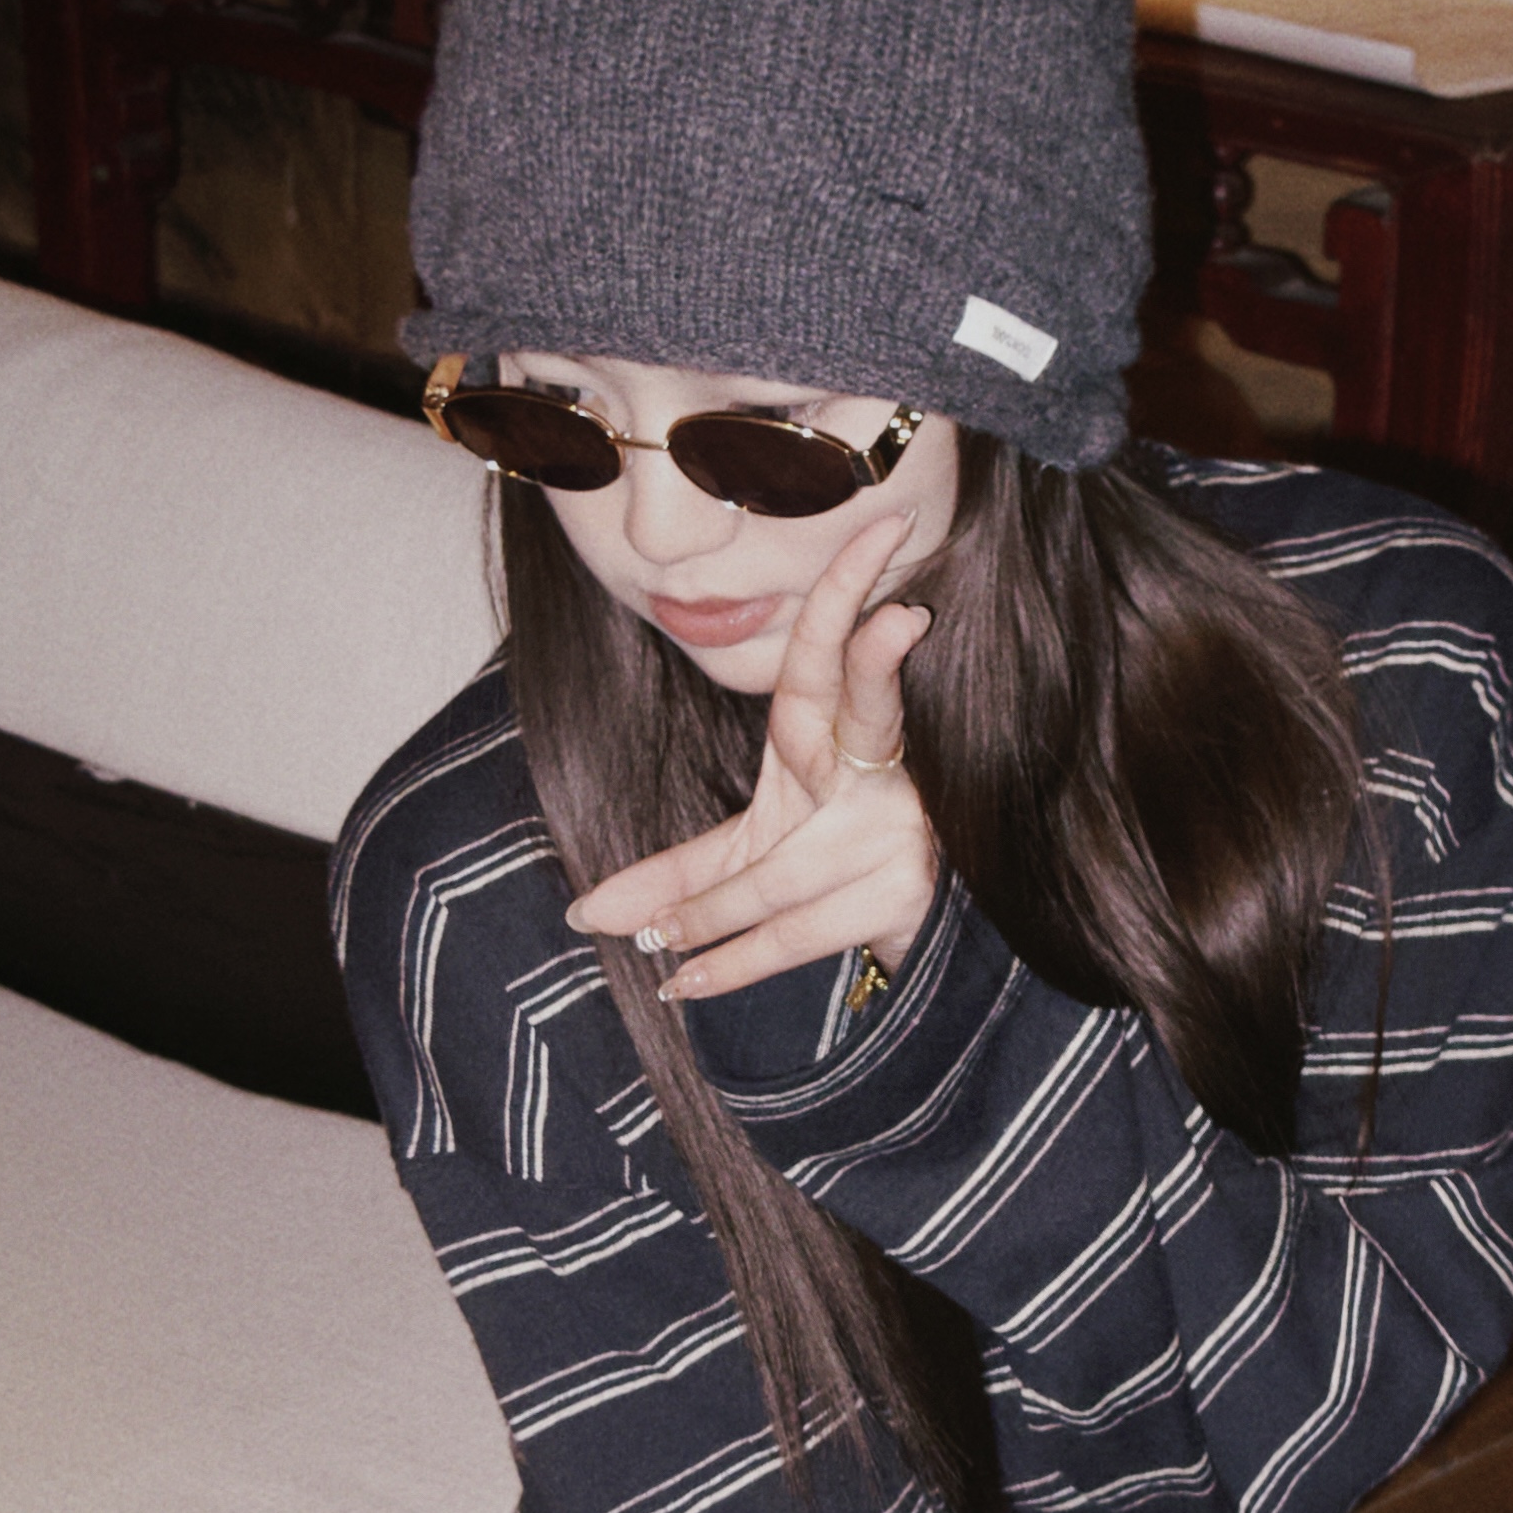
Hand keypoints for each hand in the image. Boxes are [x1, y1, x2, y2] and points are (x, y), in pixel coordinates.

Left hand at [567, 515, 937, 993]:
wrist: (930, 941)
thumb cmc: (835, 869)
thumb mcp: (759, 852)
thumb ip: (681, 875)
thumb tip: (582, 916)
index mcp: (837, 736)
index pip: (832, 657)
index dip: (850, 594)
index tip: (882, 528)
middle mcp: (874, 773)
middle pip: (858, 712)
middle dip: (863, 666)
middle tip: (890, 629)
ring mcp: (894, 832)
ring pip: (772, 873)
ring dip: (703, 915)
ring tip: (649, 946)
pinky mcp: (902, 894)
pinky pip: (793, 933)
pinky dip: (728, 963)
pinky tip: (681, 985)